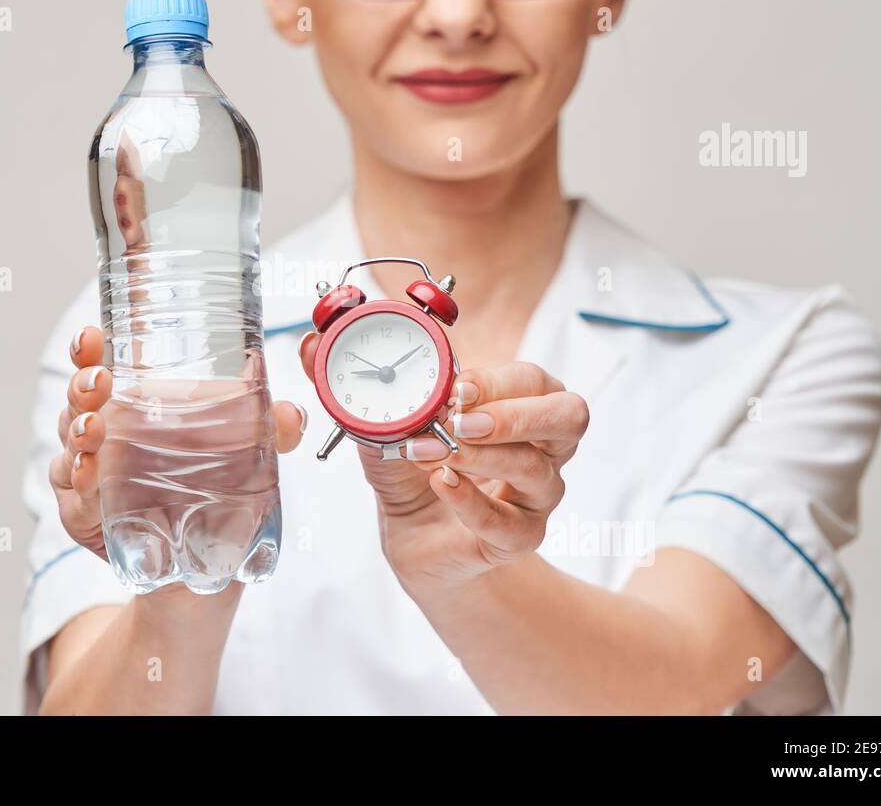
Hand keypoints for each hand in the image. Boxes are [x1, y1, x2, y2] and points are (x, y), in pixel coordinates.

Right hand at [49, 325, 308, 561]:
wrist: (194, 562)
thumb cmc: (204, 489)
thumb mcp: (241, 454)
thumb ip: (268, 432)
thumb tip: (293, 416)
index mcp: (126, 408)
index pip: (97, 369)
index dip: (87, 350)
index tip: (91, 335)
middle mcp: (100, 438)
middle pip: (77, 404)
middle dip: (82, 389)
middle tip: (100, 382)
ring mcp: (88, 477)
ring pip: (69, 449)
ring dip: (79, 435)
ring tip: (96, 429)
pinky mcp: (86, 517)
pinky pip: (74, 499)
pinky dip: (80, 486)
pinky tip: (89, 475)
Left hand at [299, 335, 588, 589]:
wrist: (414, 535)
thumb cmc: (413, 467)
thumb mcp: (383, 419)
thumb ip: (351, 380)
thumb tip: (310, 343)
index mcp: (521, 402)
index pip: (535, 379)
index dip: (499, 380)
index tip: (456, 386)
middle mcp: (541, 445)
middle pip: (569, 417)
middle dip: (518, 414)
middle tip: (461, 419)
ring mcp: (536, 495)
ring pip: (542, 472)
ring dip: (484, 457)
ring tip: (438, 452)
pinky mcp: (519, 537)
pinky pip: (512, 524)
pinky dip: (473, 503)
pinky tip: (443, 485)